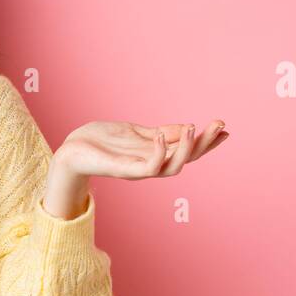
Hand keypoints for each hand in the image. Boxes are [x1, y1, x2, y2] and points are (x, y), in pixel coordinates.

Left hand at [56, 119, 228, 180]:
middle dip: (205, 144)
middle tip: (219, 125)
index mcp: (155, 155)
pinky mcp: (122, 170)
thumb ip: (160, 132)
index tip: (224, 128)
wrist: (71, 151)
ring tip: (191, 128)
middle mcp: (151, 166)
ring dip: (185, 149)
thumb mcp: (136, 132)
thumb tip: (187, 127)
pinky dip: (158, 153)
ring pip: (173, 168)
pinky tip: (159, 135)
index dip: (207, 142)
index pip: (189, 151)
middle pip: (187, 160)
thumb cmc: (101, 142)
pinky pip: (148, 168)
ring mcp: (138, 170)